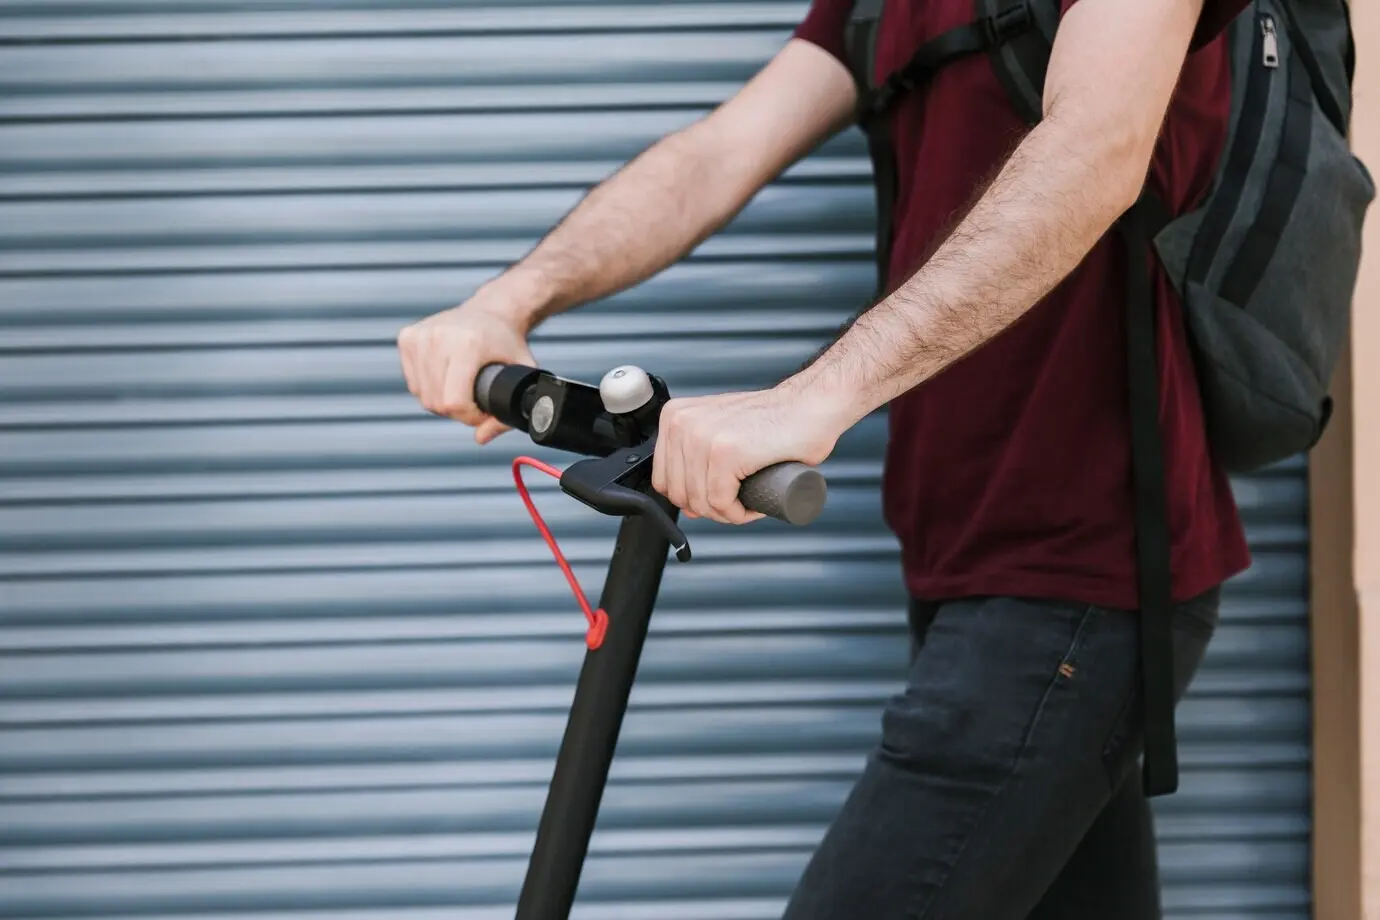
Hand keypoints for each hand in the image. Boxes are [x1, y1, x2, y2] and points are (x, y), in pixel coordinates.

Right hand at [397, 284, 538, 444]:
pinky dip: (429, 388)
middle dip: (456, 411)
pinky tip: (446, 377)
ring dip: (441, 401)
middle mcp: (438, 337)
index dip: (469, 416)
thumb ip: (510, 411)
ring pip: (422, 395)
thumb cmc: (508, 344)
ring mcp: (419, 336)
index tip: (482, 410)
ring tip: (462, 388)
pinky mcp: (407, 338)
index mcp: (466, 344)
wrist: (492, 310)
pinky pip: (413, 383)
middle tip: (474, 401)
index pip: (453, 402)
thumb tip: (481, 438)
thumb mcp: (522, 374)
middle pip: (436, 402)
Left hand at [652, 383, 846, 524]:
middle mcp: (683, 424)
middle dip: (709, 509)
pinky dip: (738, 513)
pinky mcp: (726, 453)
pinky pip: (721, 502)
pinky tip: (754, 506)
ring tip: (749, 503)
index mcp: (676, 418)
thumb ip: (697, 458)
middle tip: (737, 503)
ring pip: (701, 502)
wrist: (811, 405)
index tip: (717, 497)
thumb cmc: (774, 421)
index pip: (663, 480)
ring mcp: (703, 437)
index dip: (691, 498)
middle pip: (680, 495)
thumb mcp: (721, 432)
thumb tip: (686, 505)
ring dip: (727, 514)